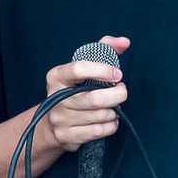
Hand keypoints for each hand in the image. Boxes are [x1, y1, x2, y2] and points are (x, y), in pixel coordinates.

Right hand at [44, 35, 129, 153]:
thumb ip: (104, 49)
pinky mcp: (66, 136)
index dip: (102, 70)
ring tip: (113, 107)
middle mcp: (55, 98)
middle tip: (121, 91)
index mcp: (56, 76)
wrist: (52, 124)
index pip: (78, 69)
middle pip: (95, 98)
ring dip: (114, 112)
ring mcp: (59, 119)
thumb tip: (125, 41)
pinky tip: (109, 120)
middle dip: (117, 95)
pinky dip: (110, 126)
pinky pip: (98, 131)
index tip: (117, 74)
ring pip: (100, 116)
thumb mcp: (84, 66)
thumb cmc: (75, 90)